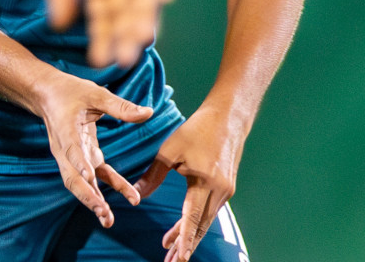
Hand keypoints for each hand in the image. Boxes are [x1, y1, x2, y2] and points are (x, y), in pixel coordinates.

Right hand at [33, 70, 152, 227]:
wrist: (47, 94)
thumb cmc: (69, 91)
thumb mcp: (95, 93)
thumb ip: (120, 106)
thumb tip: (149, 113)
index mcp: (65, 130)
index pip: (71, 150)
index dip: (79, 163)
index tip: (89, 176)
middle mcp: (64, 149)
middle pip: (72, 178)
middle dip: (87, 196)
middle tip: (102, 212)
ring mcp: (71, 156)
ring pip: (80, 183)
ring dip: (94, 201)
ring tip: (108, 220)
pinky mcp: (81, 156)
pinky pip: (95, 175)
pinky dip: (109, 186)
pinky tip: (128, 196)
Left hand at [134, 108, 244, 261]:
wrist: (228, 118)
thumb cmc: (197, 130)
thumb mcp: (170, 149)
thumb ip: (153, 175)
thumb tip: (136, 195)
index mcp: (205, 180)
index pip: (193, 217)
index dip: (185, 239)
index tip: (181, 258)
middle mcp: (219, 190)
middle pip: (201, 225)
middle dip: (185, 245)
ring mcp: (226, 190)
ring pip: (205, 220)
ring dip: (189, 235)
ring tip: (172, 252)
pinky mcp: (226, 188)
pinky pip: (209, 211)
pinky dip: (196, 222)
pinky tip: (183, 230)